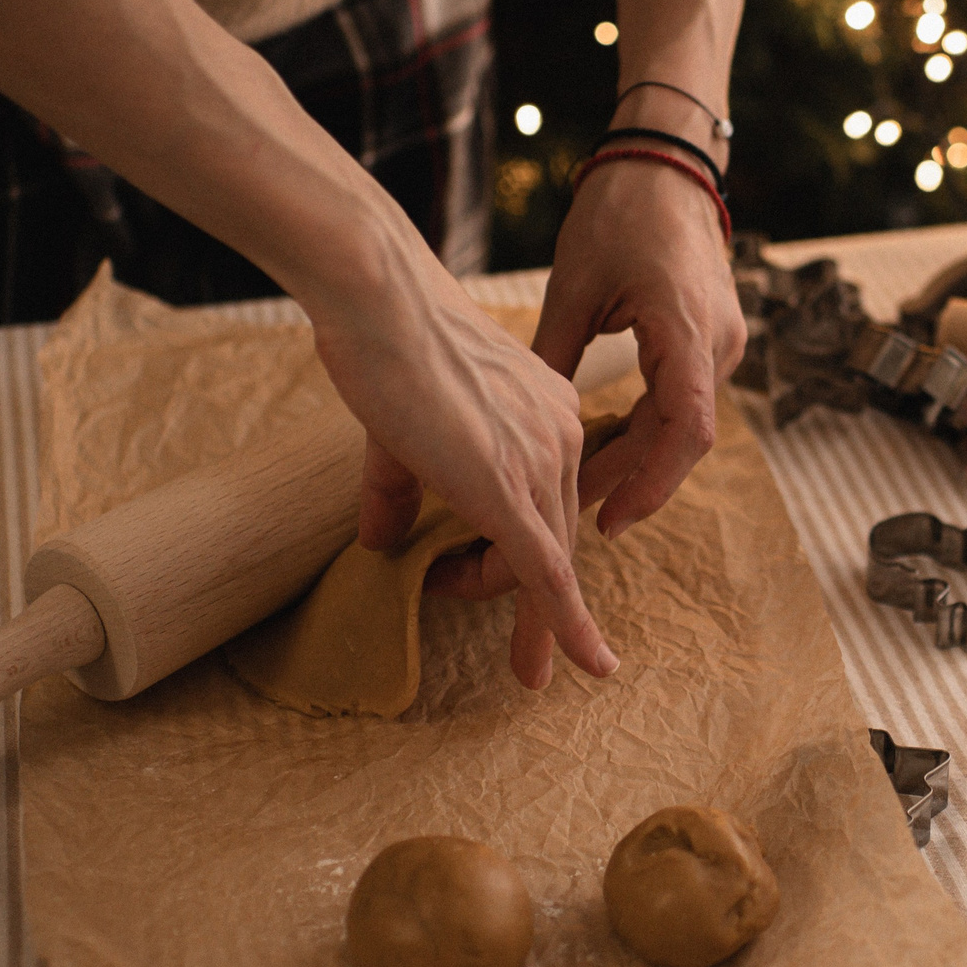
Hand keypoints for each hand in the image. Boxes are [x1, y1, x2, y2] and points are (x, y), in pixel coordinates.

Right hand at [299, 218, 617, 690]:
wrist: (380, 301)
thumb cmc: (382, 343)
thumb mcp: (398, 429)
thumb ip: (398, 489)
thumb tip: (381, 543)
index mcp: (549, 412)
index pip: (545, 501)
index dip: (505, 545)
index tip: (460, 568)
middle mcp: (561, 435)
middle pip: (551, 536)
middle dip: (510, 584)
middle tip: (451, 593)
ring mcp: (542, 460)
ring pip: (541, 562)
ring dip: (498, 597)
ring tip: (437, 587)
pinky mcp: (508, 488)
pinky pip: (549, 573)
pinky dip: (567, 625)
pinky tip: (586, 665)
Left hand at [424, 149, 740, 609]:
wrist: (663, 163)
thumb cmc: (618, 213)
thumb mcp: (574, 289)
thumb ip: (552, 360)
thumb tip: (510, 430)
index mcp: (688, 331)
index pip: (685, 432)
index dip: (648, 486)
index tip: (606, 523)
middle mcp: (718, 345)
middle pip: (679, 439)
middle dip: (625, 481)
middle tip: (568, 519)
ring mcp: (721, 344)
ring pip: (678, 424)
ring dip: (630, 455)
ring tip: (572, 490)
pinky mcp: (709, 341)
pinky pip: (678, 399)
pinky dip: (641, 426)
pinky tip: (597, 444)